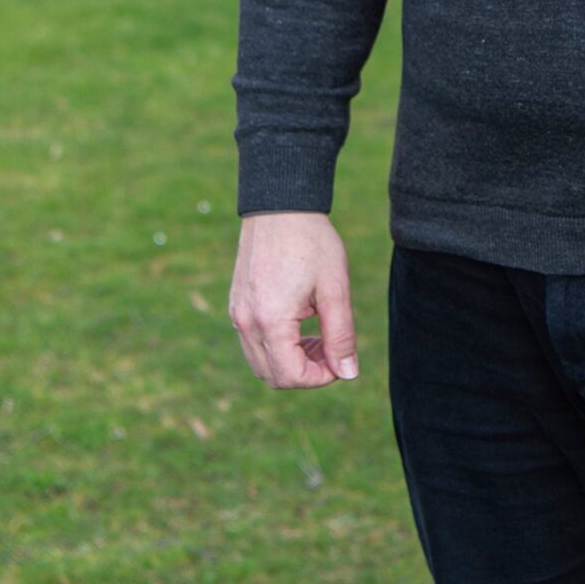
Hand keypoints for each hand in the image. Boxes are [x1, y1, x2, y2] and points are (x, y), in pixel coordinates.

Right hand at [229, 210, 363, 389]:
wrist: (280, 205)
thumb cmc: (312, 242)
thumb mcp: (335, 288)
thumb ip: (341, 335)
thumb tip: (348, 373)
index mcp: (270, 320)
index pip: (291, 376)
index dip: (321, 377)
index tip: (342, 359)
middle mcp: (246, 322)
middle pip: (273, 376)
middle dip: (306, 372)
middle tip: (332, 347)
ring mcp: (236, 314)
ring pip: (261, 363)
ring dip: (290, 361)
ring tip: (318, 335)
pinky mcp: (236, 305)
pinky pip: (253, 343)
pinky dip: (276, 346)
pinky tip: (299, 322)